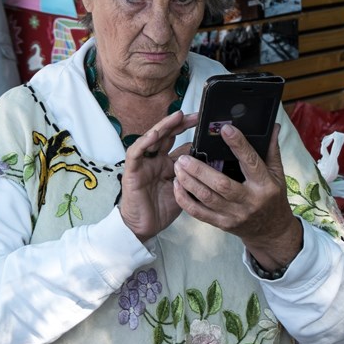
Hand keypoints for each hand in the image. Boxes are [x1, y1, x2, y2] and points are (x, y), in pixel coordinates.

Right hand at [118, 111, 198, 242]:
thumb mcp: (184, 190)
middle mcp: (155, 160)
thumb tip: (211, 163)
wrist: (144, 227)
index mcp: (168, 164)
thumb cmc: (161, 210)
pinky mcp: (132, 170)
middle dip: (180, 123)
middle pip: (167, 135)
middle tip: (196, 115)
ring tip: (177, 117)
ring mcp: (143, 163)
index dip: (190, 132)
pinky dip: (145, 141)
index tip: (206, 124)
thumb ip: (192, 176)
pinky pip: (136, 152)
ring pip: (152, 138)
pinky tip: (156, 133)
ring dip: (164, 126)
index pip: (179, 142)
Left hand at [172, 122, 302, 271]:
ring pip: (207, 198)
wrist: (271, 230)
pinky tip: (177, 186)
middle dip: (200, 170)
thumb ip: (271, 150)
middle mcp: (250, 201)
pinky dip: (186, 200)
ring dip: (189, 182)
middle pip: (222, 184)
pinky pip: (200, 213)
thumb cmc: (273, 197)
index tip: (224, 129)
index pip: (250, 162)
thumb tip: (274, 127)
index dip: (238, 145)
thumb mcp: (277, 174)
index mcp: (265, 185)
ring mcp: (235, 215)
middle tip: (184, 156)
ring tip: (177, 167)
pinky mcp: (223, 224)